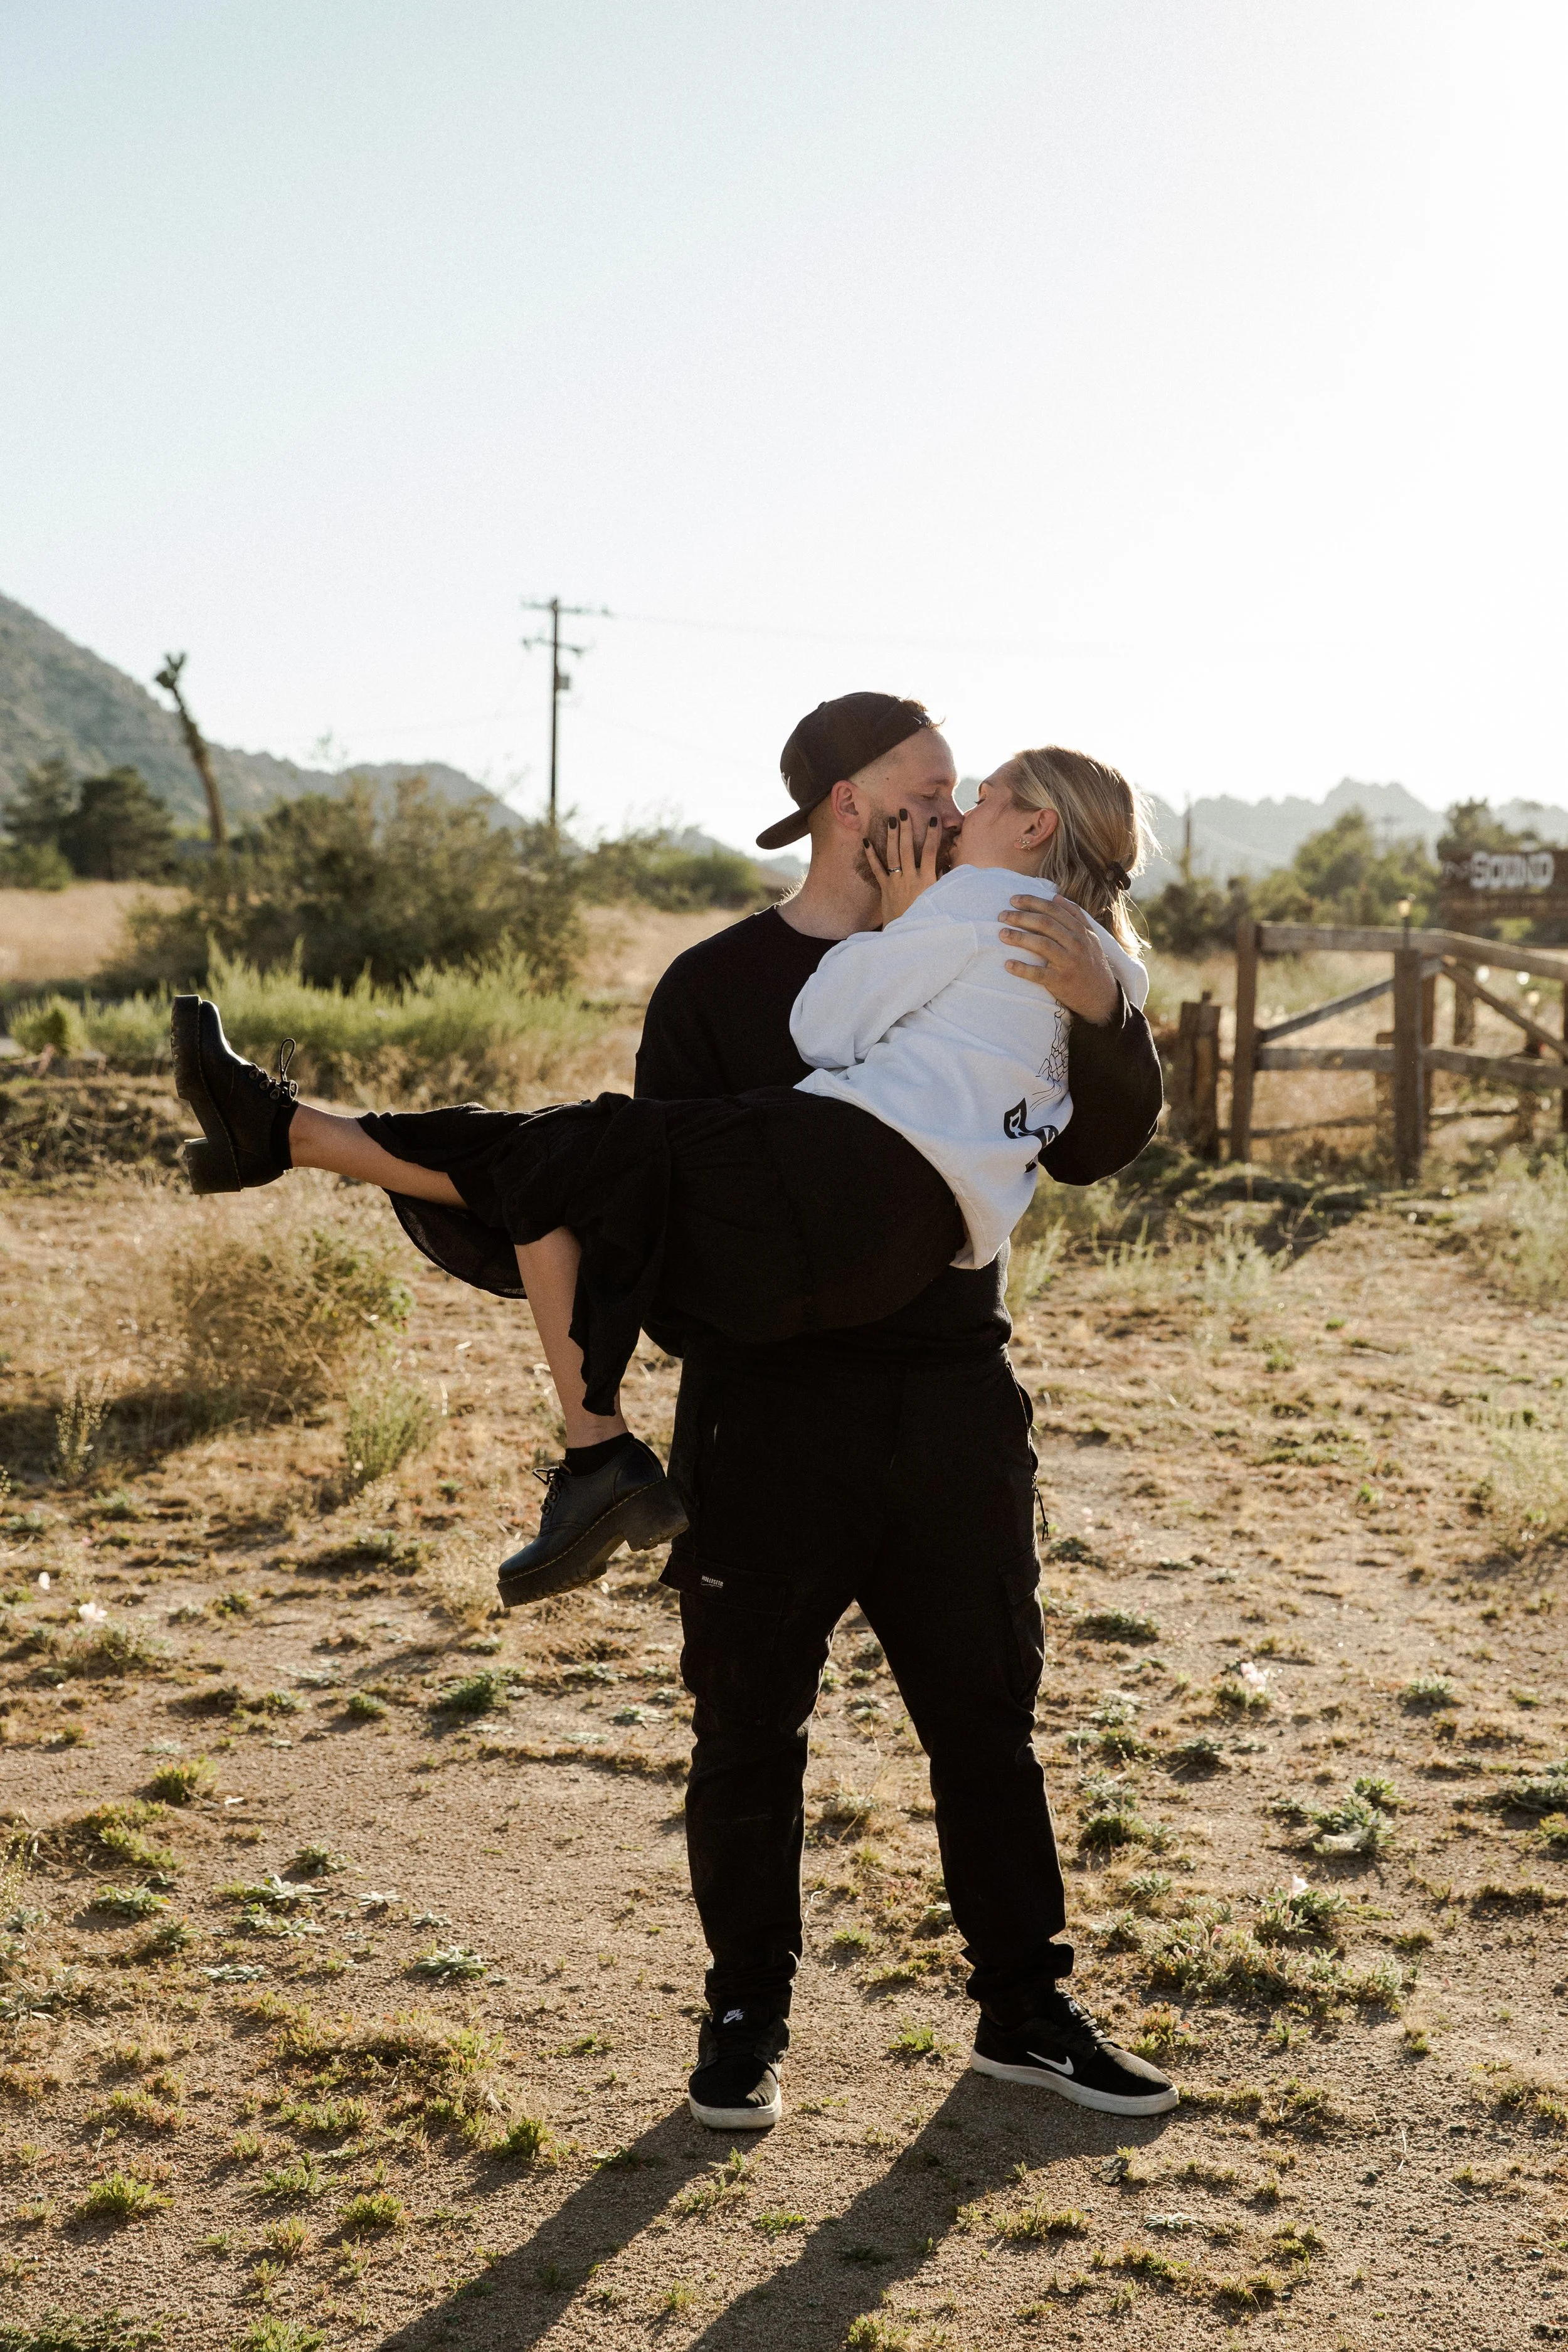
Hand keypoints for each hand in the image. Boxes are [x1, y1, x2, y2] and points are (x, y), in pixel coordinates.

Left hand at [865, 808, 940, 924]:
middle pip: (908, 849)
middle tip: (904, 811)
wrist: (908, 935)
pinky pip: (877, 869)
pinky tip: (865, 841)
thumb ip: (943, 880)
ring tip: (891, 819)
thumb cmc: (927, 916)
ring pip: (893, 855)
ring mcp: (896, 883)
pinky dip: (871, 855)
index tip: (933, 820)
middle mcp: (910, 879)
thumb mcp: (940, 898)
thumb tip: (948, 863)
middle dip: (907, 829)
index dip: (932, 835)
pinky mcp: (885, 889)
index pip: (930, 852)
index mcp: (927, 881)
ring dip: (892, 836)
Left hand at [1001, 894, 1119, 1023]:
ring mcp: (1069, 962)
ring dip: (1019, 938)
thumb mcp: (1089, 936)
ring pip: (1042, 944)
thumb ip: (1075, 915)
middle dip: (1021, 917)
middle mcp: (1076, 943)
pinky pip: (1039, 973)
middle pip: (1045, 924)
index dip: (1032, 902)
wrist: (1100, 995)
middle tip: (1002, 915)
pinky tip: (1008, 964)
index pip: (1053, 910)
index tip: (1013, 900)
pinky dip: (1022, 968)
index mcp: (1080, 930)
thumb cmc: (1090, 962)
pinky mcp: (1061, 981)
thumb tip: (1056, 896)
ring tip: (1002, 934)